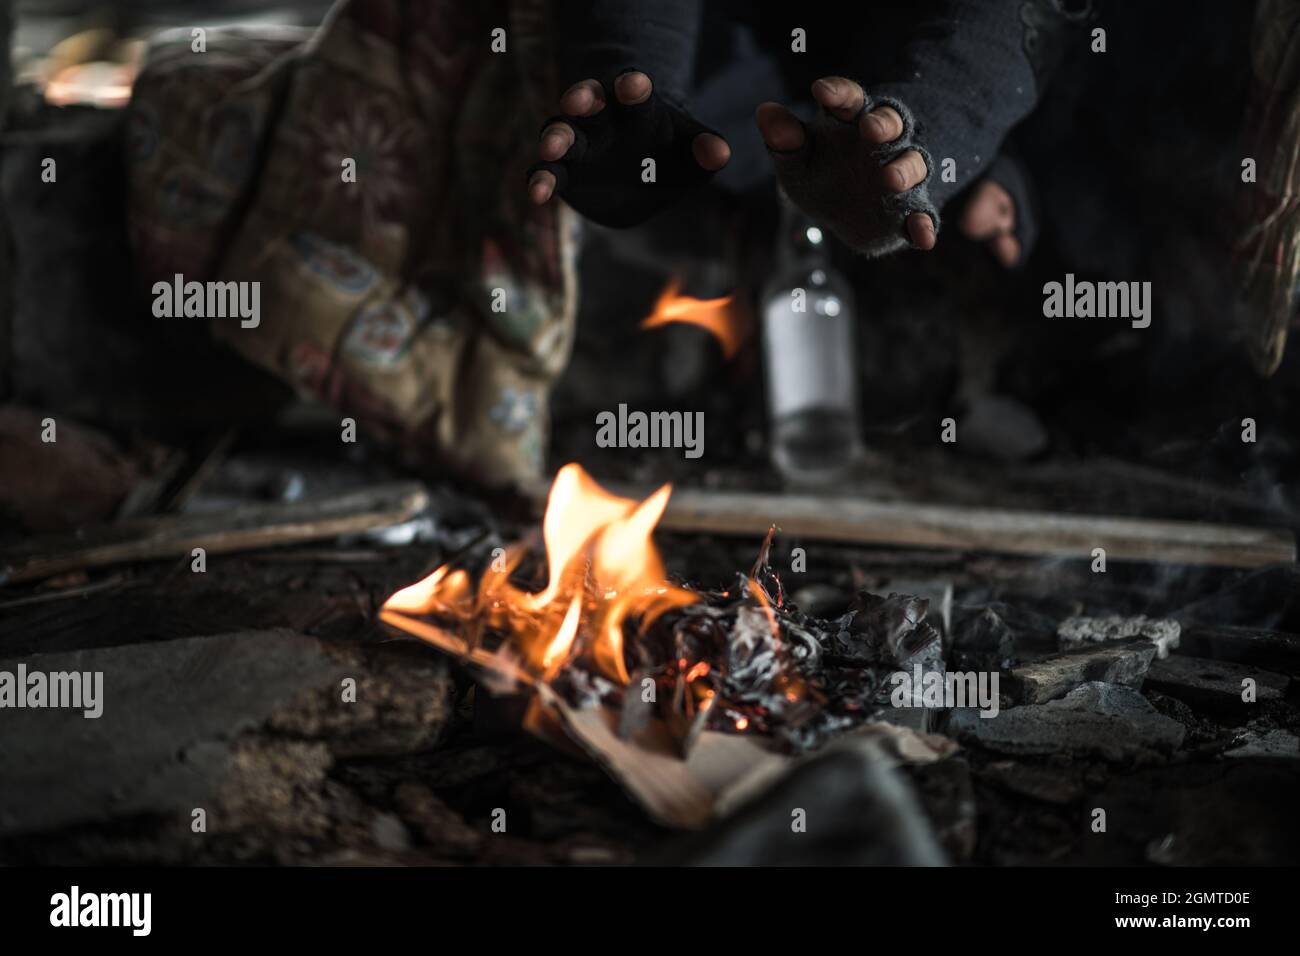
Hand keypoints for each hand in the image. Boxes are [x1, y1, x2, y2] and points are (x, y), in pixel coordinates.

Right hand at [527, 70, 729, 227]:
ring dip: (556, 139)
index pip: (634, 95)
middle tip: (581, 100)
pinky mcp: (564, 174)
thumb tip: (721, 152)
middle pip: (590, 105)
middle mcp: (603, 121)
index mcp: (636, 110)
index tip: (635, 84)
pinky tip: (537, 194)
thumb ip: (706, 151)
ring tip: (552, 147)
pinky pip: (546, 173)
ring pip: (561, 135)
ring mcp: (579, 146)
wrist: (640, 184)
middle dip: (585, 100)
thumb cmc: (669, 159)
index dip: (633, 89)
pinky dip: (539, 181)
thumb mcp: (693, 157)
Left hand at [756, 76, 936, 255]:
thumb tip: (764, 111)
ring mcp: (900, 173)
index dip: (837, 93)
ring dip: (905, 169)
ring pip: (912, 163)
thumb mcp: (796, 162)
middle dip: (884, 124)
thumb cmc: (819, 175)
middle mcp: (882, 143)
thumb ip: (784, 141)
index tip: (820, 91)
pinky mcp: (910, 208)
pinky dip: (923, 225)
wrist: (842, 214)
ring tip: (890, 180)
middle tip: (872, 129)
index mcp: (850, 123)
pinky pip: (922, 214)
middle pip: (889, 124)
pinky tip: (923, 237)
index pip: (848, 100)